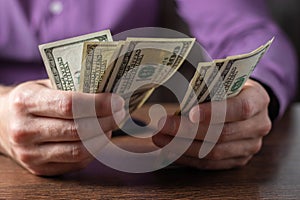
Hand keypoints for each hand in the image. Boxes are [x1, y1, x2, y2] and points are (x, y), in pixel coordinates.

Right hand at [0, 80, 124, 175]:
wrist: (3, 123)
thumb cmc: (31, 99)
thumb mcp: (45, 85)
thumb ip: (72, 87)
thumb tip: (110, 91)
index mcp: (26, 102)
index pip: (69, 105)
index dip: (98, 104)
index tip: (118, 101)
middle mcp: (24, 130)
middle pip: (78, 130)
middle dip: (107, 121)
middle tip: (121, 113)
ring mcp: (30, 154)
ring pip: (79, 150)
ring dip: (103, 137)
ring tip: (112, 125)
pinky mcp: (40, 169)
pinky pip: (76, 162)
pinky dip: (94, 150)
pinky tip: (99, 138)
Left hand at [153, 79, 271, 169]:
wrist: (247, 103)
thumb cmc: (230, 88)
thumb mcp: (224, 79)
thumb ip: (207, 84)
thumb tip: (174, 89)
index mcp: (258, 99)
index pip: (240, 108)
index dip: (214, 112)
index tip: (189, 113)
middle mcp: (259, 125)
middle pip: (222, 134)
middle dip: (186, 131)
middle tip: (161, 126)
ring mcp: (250, 146)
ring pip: (214, 152)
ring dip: (182, 146)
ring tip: (160, 138)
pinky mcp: (238, 160)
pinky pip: (211, 164)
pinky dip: (188, 157)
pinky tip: (170, 150)